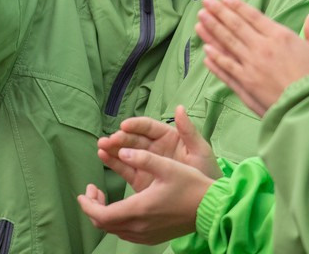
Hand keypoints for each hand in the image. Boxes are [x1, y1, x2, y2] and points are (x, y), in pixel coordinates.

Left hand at [77, 147, 212, 243]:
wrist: (210, 209)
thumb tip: (123, 152)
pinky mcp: (152, 238)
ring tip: (104, 197)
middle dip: (92, 208)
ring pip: (114, 230)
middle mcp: (139, 226)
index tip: (84, 192)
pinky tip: (122, 207)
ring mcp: (145, 235)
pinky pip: (126, 233)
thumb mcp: (167, 166)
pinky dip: (117, 222)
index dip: (87, 205)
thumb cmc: (190, 185)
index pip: (101, 215)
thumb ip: (142, 158)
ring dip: (104, 215)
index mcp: (139, 209)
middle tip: (93, 190)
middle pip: (104, 224)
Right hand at [97, 105, 219, 189]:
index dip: (137, 125)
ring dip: (113, 148)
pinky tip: (103, 156)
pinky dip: (114, 162)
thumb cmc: (206, 172)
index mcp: (169, 138)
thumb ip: (188, 131)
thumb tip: (179, 107)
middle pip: (135, 139)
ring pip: (127, 152)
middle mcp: (155, 148)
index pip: (149, 128)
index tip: (125, 125)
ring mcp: (147, 163)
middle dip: (121, 138)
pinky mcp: (141, 179)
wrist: (207, 201)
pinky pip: (126, 168)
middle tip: (110, 139)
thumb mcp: (200, 151)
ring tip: (101, 146)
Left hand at [196, 0, 308, 116]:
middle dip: (218, 13)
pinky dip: (215, 59)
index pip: (252, 16)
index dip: (236, 6)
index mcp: (279, 36)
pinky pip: (226, 68)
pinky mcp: (245, 84)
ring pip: (226, 44)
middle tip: (205, 2)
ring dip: (211, 31)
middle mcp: (261, 48)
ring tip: (199, 20)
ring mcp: (250, 67)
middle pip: (235, 27)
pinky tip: (206, 51)